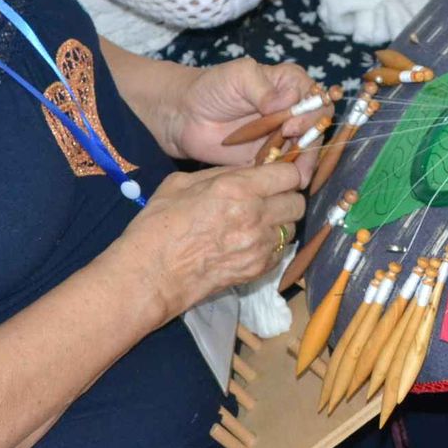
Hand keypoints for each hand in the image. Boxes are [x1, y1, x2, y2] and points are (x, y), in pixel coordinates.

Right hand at [121, 162, 306, 320]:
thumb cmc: (157, 226)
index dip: (285, 172)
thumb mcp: (181, 183)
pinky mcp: (257, 270)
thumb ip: (221, 174)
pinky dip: (271, 245)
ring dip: (280, 222)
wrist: (149, 276)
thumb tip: (246, 171)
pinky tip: (249, 243)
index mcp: (237, 189)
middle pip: (298, 202)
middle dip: (286, 197)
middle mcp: (255, 216)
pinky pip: (280, 251)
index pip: (289, 174)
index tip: (275, 175)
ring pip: (292, 228)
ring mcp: (259, 247)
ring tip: (257, 222)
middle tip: (268, 198)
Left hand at [164, 58, 320, 184]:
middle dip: (311, 142)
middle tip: (296, 154)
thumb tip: (288, 101)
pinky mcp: (271, 156)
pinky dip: (290, 175)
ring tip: (298, 179)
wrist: (185, 116)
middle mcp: (292, 109)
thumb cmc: (211, 88)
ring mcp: (283, 134)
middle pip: (317, 126)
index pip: (316, 97)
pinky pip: (288, 166)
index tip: (292, 125)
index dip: (310, 112)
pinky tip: (288, 184)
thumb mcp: (238, 77)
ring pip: (306, 150)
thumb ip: (263, 88)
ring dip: (305, 163)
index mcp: (289, 83)